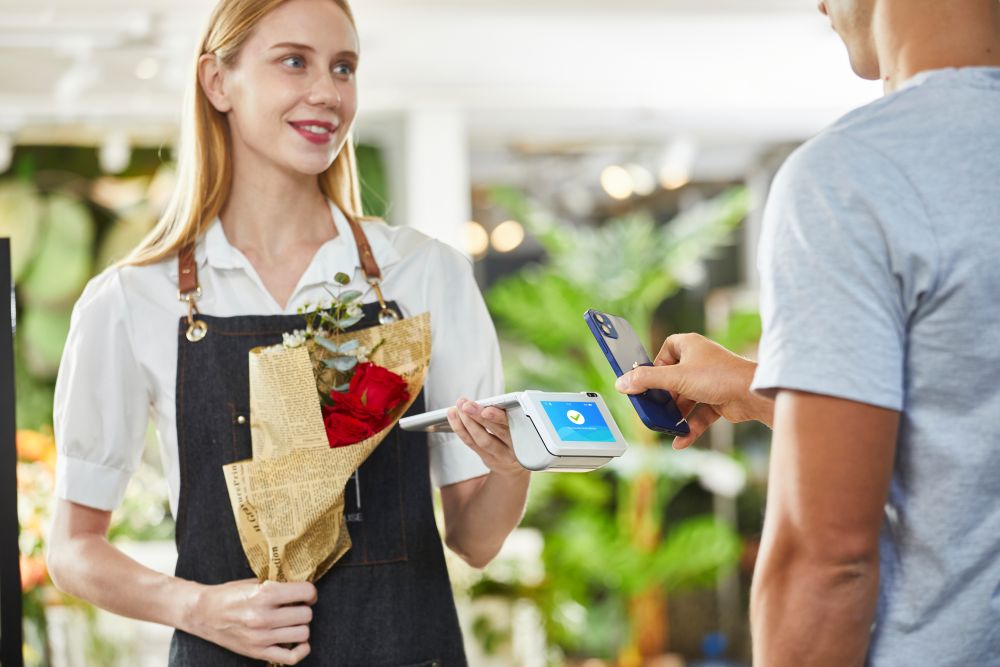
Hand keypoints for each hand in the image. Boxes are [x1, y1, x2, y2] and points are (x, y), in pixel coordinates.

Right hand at [186, 578, 315, 663]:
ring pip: (303, 633)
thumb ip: (278, 585)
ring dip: (300, 626)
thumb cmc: (229, 595)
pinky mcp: (258, 652)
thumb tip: (302, 588)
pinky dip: (301, 650)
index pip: (306, 592)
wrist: (203, 613)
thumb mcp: (254, 582)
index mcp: (264, 594)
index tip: (306, 595)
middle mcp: (263, 616)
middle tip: (295, 607)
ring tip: (291, 621)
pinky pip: (291, 657)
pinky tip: (297, 641)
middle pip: (306, 614)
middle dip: (304, 609)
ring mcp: (261, 637)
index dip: (310, 593)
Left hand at [447, 398, 525, 478]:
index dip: (498, 418)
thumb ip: (509, 415)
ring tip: (458, 408)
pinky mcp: (487, 459)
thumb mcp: (521, 428)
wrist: (516, 468)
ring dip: (467, 422)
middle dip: (479, 417)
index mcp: (524, 436)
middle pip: (495, 432)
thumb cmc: (518, 438)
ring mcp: (499, 455)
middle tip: (466, 405)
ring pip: (481, 439)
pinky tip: (454, 416)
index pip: (512, 425)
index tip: (487, 410)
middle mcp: (513, 448)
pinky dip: (460, 428)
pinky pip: (471, 443)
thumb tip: (487, 400)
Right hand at [614, 333, 772, 448]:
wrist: (753, 394)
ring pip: (685, 398)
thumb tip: (622, 383)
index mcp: (689, 346)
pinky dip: (690, 426)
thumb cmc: (719, 376)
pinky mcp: (717, 399)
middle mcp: (699, 361)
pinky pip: (698, 413)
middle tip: (653, 407)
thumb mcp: (675, 377)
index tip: (645, 379)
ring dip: (676, 414)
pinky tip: (680, 440)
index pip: (665, 350)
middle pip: (672, 378)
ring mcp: (709, 381)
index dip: (655, 365)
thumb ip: (646, 380)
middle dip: (664, 396)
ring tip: (666, 425)